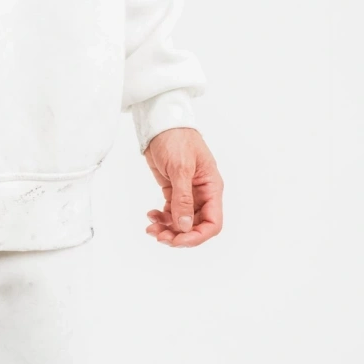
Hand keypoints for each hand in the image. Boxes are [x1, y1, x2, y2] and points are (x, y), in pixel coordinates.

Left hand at [143, 127, 222, 247]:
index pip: (213, 222)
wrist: (161, 123)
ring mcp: (188, 193)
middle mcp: (202, 193)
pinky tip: (151, 215)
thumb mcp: (181, 168)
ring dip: (168, 229)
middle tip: (159, 236)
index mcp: (211, 188)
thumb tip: (185, 226)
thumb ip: (183, 198)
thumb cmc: (176, 138)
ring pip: (182, 222)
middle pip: (196, 226)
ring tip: (151, 228)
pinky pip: (171, 212)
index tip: (178, 240)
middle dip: (179, 235)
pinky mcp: (173, 190)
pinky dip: (162, 218)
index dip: (197, 236)